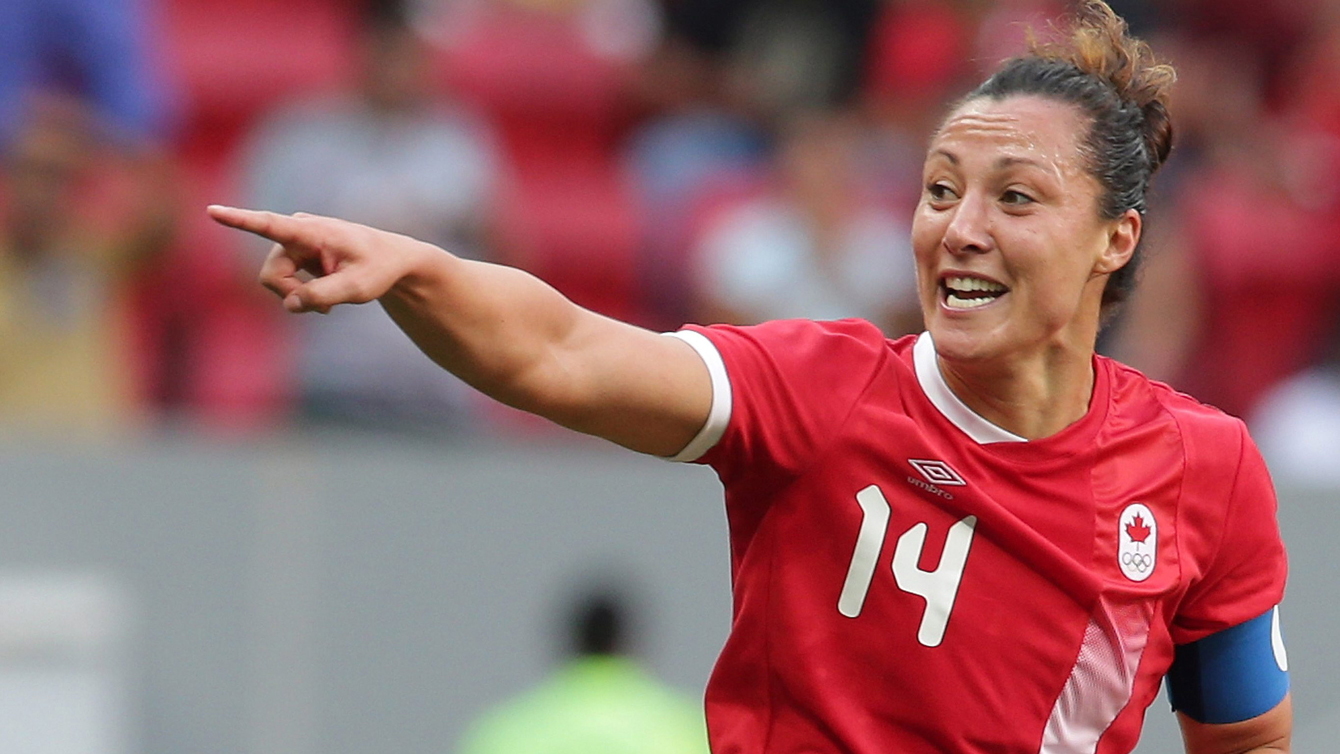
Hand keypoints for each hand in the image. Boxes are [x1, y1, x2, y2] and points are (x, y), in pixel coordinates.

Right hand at [207, 205, 431, 313]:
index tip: (212, 211)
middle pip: (271, 275)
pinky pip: (282, 281)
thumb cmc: (377, 269)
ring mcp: (293, 240)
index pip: (270, 225)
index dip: (240, 220)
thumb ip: (322, 296)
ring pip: (274, 280)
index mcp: (312, 232)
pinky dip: (300, 293)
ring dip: (298, 296)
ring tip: (329, 300)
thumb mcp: (358, 288)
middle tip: (326, 310)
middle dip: (292, 296)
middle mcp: (297, 231)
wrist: (390, 260)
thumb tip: (290, 305)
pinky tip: (323, 294)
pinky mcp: (292, 251)